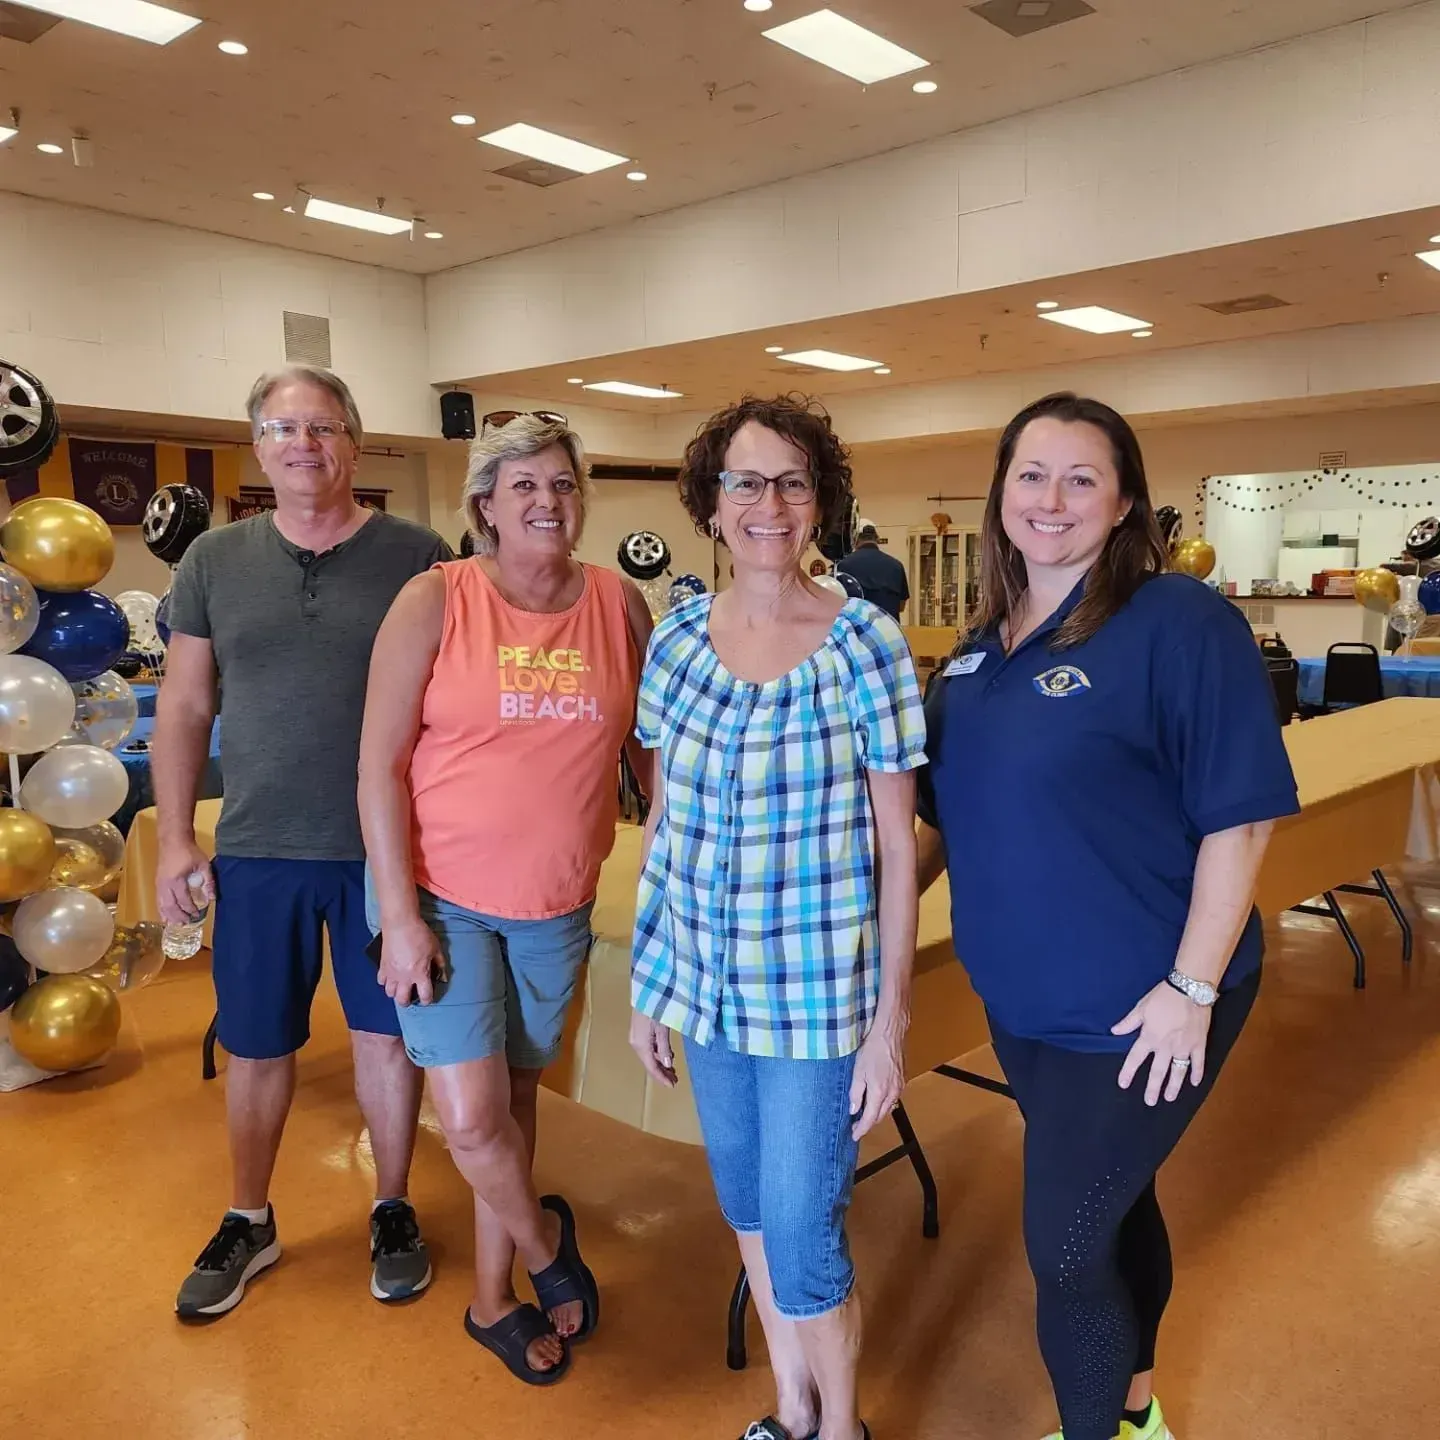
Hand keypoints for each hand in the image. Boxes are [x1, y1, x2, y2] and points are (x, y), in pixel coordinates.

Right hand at [156, 841, 212, 924]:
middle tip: (187, 923)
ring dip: (168, 915)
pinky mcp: (157, 882)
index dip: (190, 909)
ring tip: (176, 924)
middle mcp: (165, 885)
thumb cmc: (189, 851)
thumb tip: (213, 898)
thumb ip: (208, 882)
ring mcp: (159, 884)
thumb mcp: (203, 865)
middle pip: (170, 906)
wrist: (173, 840)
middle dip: (178, 916)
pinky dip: (162, 909)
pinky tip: (165, 916)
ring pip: (162, 905)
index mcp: (176, 881)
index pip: (183, 900)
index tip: (197, 915)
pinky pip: (158, 900)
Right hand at [378, 916, 444, 1007]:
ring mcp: (391, 973)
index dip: (427, 1000)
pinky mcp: (382, 966)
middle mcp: (404, 977)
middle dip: (408, 1001)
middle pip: (403, 1000)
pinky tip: (391, 977)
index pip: (424, 996)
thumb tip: (443, 975)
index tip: (427, 999)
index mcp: (420, 974)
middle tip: (411, 996)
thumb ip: (440, 964)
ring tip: (400, 987)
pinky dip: (386, 982)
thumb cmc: (419, 934)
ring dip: (396, 992)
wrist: (400, 924)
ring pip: (390, 993)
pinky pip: (381, 981)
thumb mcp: (435, 948)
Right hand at [628, 1012, 676, 1086]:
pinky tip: (667, 1054)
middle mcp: (636, 1043)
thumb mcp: (663, 1029)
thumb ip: (665, 1047)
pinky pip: (648, 1047)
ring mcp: (636, 1037)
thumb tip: (668, 1065)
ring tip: (673, 1069)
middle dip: (662, 1072)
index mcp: (641, 1045)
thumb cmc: (655, 1008)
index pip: (651, 1067)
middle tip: (675, 1079)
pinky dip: (658, 1053)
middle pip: (649, 1063)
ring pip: (649, 1056)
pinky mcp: (638, 1031)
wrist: (646, 990)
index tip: (673, 1086)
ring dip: (661, 1063)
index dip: (662, 1078)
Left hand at [850, 1012, 906, 1139]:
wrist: (889, 1033)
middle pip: (880, 1116)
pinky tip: (877, 1101)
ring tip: (865, 1115)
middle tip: (856, 1125)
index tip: (854, 1136)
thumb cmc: (872, 1049)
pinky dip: (884, 1104)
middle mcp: (892, 1093)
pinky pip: (893, 1099)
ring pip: (888, 1108)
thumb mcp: (857, 1071)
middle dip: (869, 1123)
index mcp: (879, 1093)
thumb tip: (853, 1110)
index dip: (861, 1129)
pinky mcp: (902, 1080)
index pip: (870, 1119)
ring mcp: (899, 1087)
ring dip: (877, 1114)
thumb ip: (855, 1093)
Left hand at [1112, 981, 1212, 1104]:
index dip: (1128, 1072)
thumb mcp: (1141, 1007)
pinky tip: (1194, 1083)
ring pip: (1178, 1072)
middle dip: (1152, 1088)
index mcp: (1149, 1037)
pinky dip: (1197, 1073)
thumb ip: (1128, 1022)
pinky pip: (1198, 1063)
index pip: (1135, 1058)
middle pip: (1157, 1071)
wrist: (1190, 989)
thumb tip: (1114, 1032)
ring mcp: (1184, 1047)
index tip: (1123, 1084)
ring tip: (1169, 1098)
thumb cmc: (1163, 996)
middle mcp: (1166, 1046)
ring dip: (1173, 1086)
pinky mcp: (1199, 1044)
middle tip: (1149, 1102)